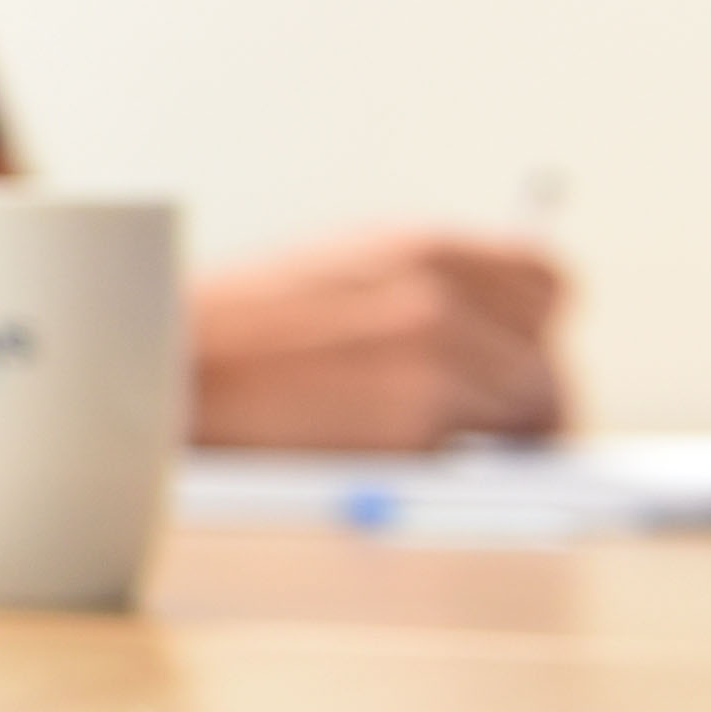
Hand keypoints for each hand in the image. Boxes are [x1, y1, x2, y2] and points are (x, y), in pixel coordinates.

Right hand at [186, 227, 568, 451]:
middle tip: (487, 422)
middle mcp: (439, 292)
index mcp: (419, 247)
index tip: (516, 355)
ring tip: (431, 443)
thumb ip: (420, 286)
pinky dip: (449, 464)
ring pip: (531, 410)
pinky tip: (391, 452)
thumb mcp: (336, 271)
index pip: (545, 280)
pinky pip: (478, 455)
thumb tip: (492, 333)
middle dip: (523, 391)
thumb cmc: (233, 332)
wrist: (162, 367)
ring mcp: (436, 354)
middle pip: (548, 355)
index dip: (534, 327)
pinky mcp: (420, 418)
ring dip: (493, 436)